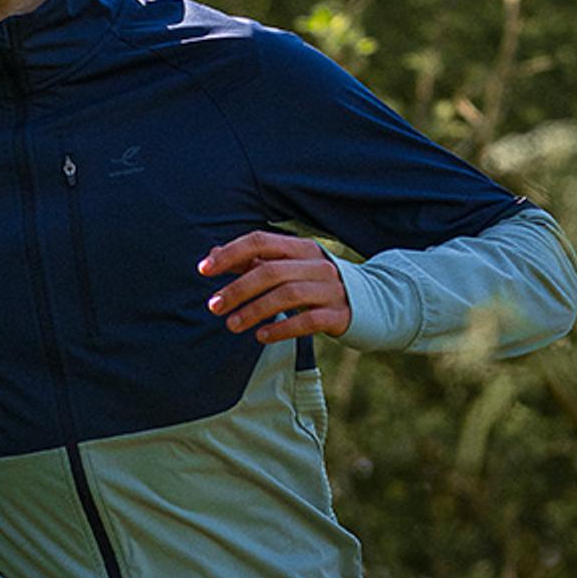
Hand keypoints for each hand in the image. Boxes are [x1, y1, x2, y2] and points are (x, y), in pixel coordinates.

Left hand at [199, 231, 350, 342]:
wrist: (372, 301)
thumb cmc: (317, 283)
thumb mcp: (288, 267)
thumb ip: (252, 261)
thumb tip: (212, 255)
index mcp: (301, 247)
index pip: (261, 241)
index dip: (230, 254)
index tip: (204, 270)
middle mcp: (318, 264)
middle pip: (271, 271)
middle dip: (238, 289)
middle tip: (214, 306)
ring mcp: (331, 289)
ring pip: (288, 295)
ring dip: (254, 310)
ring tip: (233, 324)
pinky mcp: (340, 314)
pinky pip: (308, 321)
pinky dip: (281, 329)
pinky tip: (261, 336)